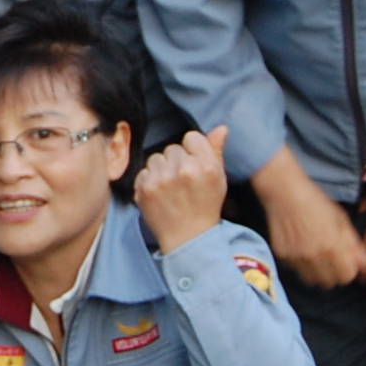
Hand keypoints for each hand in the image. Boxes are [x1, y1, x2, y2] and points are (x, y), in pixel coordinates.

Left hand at [133, 125, 229, 255]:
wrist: (188, 239)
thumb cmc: (205, 206)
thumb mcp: (219, 179)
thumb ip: (216, 151)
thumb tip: (221, 127)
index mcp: (207, 166)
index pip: (191, 137)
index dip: (192, 150)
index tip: (194, 165)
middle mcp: (185, 170)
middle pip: (172, 148)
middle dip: (177, 162)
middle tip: (182, 182)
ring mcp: (163, 180)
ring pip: (156, 158)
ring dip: (161, 170)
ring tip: (171, 188)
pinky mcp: (145, 189)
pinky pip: (143, 171)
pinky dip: (149, 181)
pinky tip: (160, 195)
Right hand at [266, 172, 365, 290]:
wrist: (284, 192)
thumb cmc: (315, 201)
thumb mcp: (340, 219)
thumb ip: (353, 244)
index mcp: (333, 246)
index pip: (347, 276)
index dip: (349, 270)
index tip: (347, 262)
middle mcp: (314, 256)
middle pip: (331, 283)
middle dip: (335, 274)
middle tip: (333, 260)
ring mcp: (297, 258)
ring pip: (313, 281)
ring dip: (318, 274)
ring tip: (317, 257)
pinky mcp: (283, 257)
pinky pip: (297, 271)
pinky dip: (302, 266)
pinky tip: (302, 250)